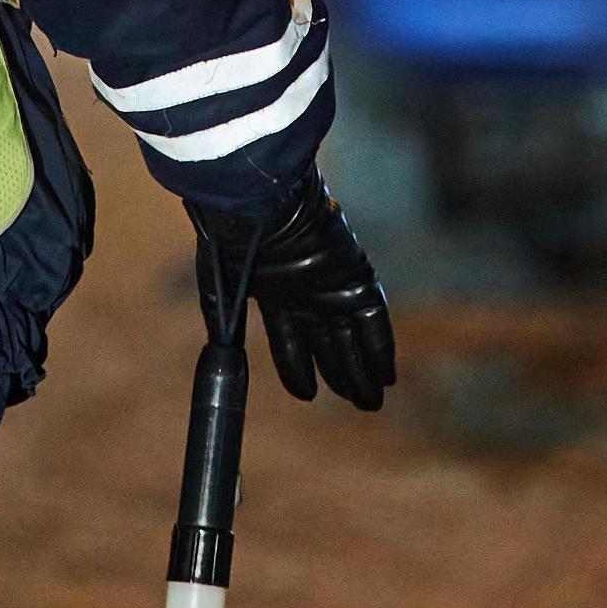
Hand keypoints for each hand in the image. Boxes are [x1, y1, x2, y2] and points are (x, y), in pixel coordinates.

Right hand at [188, 172, 397, 409]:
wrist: (256, 203)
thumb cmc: (232, 239)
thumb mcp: (219, 286)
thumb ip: (221, 320)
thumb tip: (222, 355)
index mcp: (276, 294)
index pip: (292, 342)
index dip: (300, 371)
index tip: (308, 395)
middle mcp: (307, 293)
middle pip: (329, 345)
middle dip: (341, 376)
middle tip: (357, 404)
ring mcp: (332, 286)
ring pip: (352, 340)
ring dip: (363, 373)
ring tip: (370, 401)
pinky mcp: (356, 277)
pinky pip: (374, 321)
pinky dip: (380, 350)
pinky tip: (386, 377)